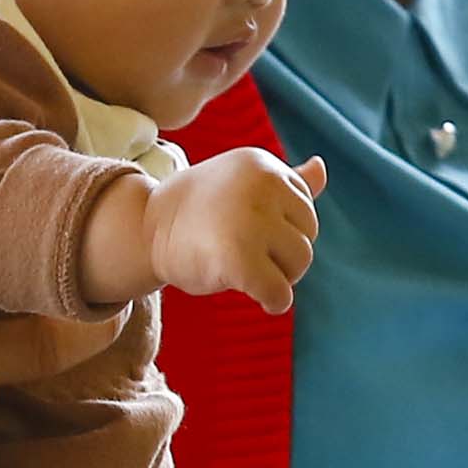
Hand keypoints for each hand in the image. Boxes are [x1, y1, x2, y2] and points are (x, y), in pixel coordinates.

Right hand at [146, 150, 323, 310]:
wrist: (145, 229)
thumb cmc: (199, 210)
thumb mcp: (243, 185)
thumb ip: (286, 182)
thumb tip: (322, 168)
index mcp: (264, 165)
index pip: (305, 208)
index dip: (280, 229)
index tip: (246, 229)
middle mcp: (261, 185)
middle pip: (307, 236)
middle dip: (283, 254)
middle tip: (243, 252)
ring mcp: (250, 220)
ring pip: (299, 263)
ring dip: (278, 277)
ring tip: (243, 268)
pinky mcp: (238, 258)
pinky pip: (280, 293)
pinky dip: (274, 302)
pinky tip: (258, 298)